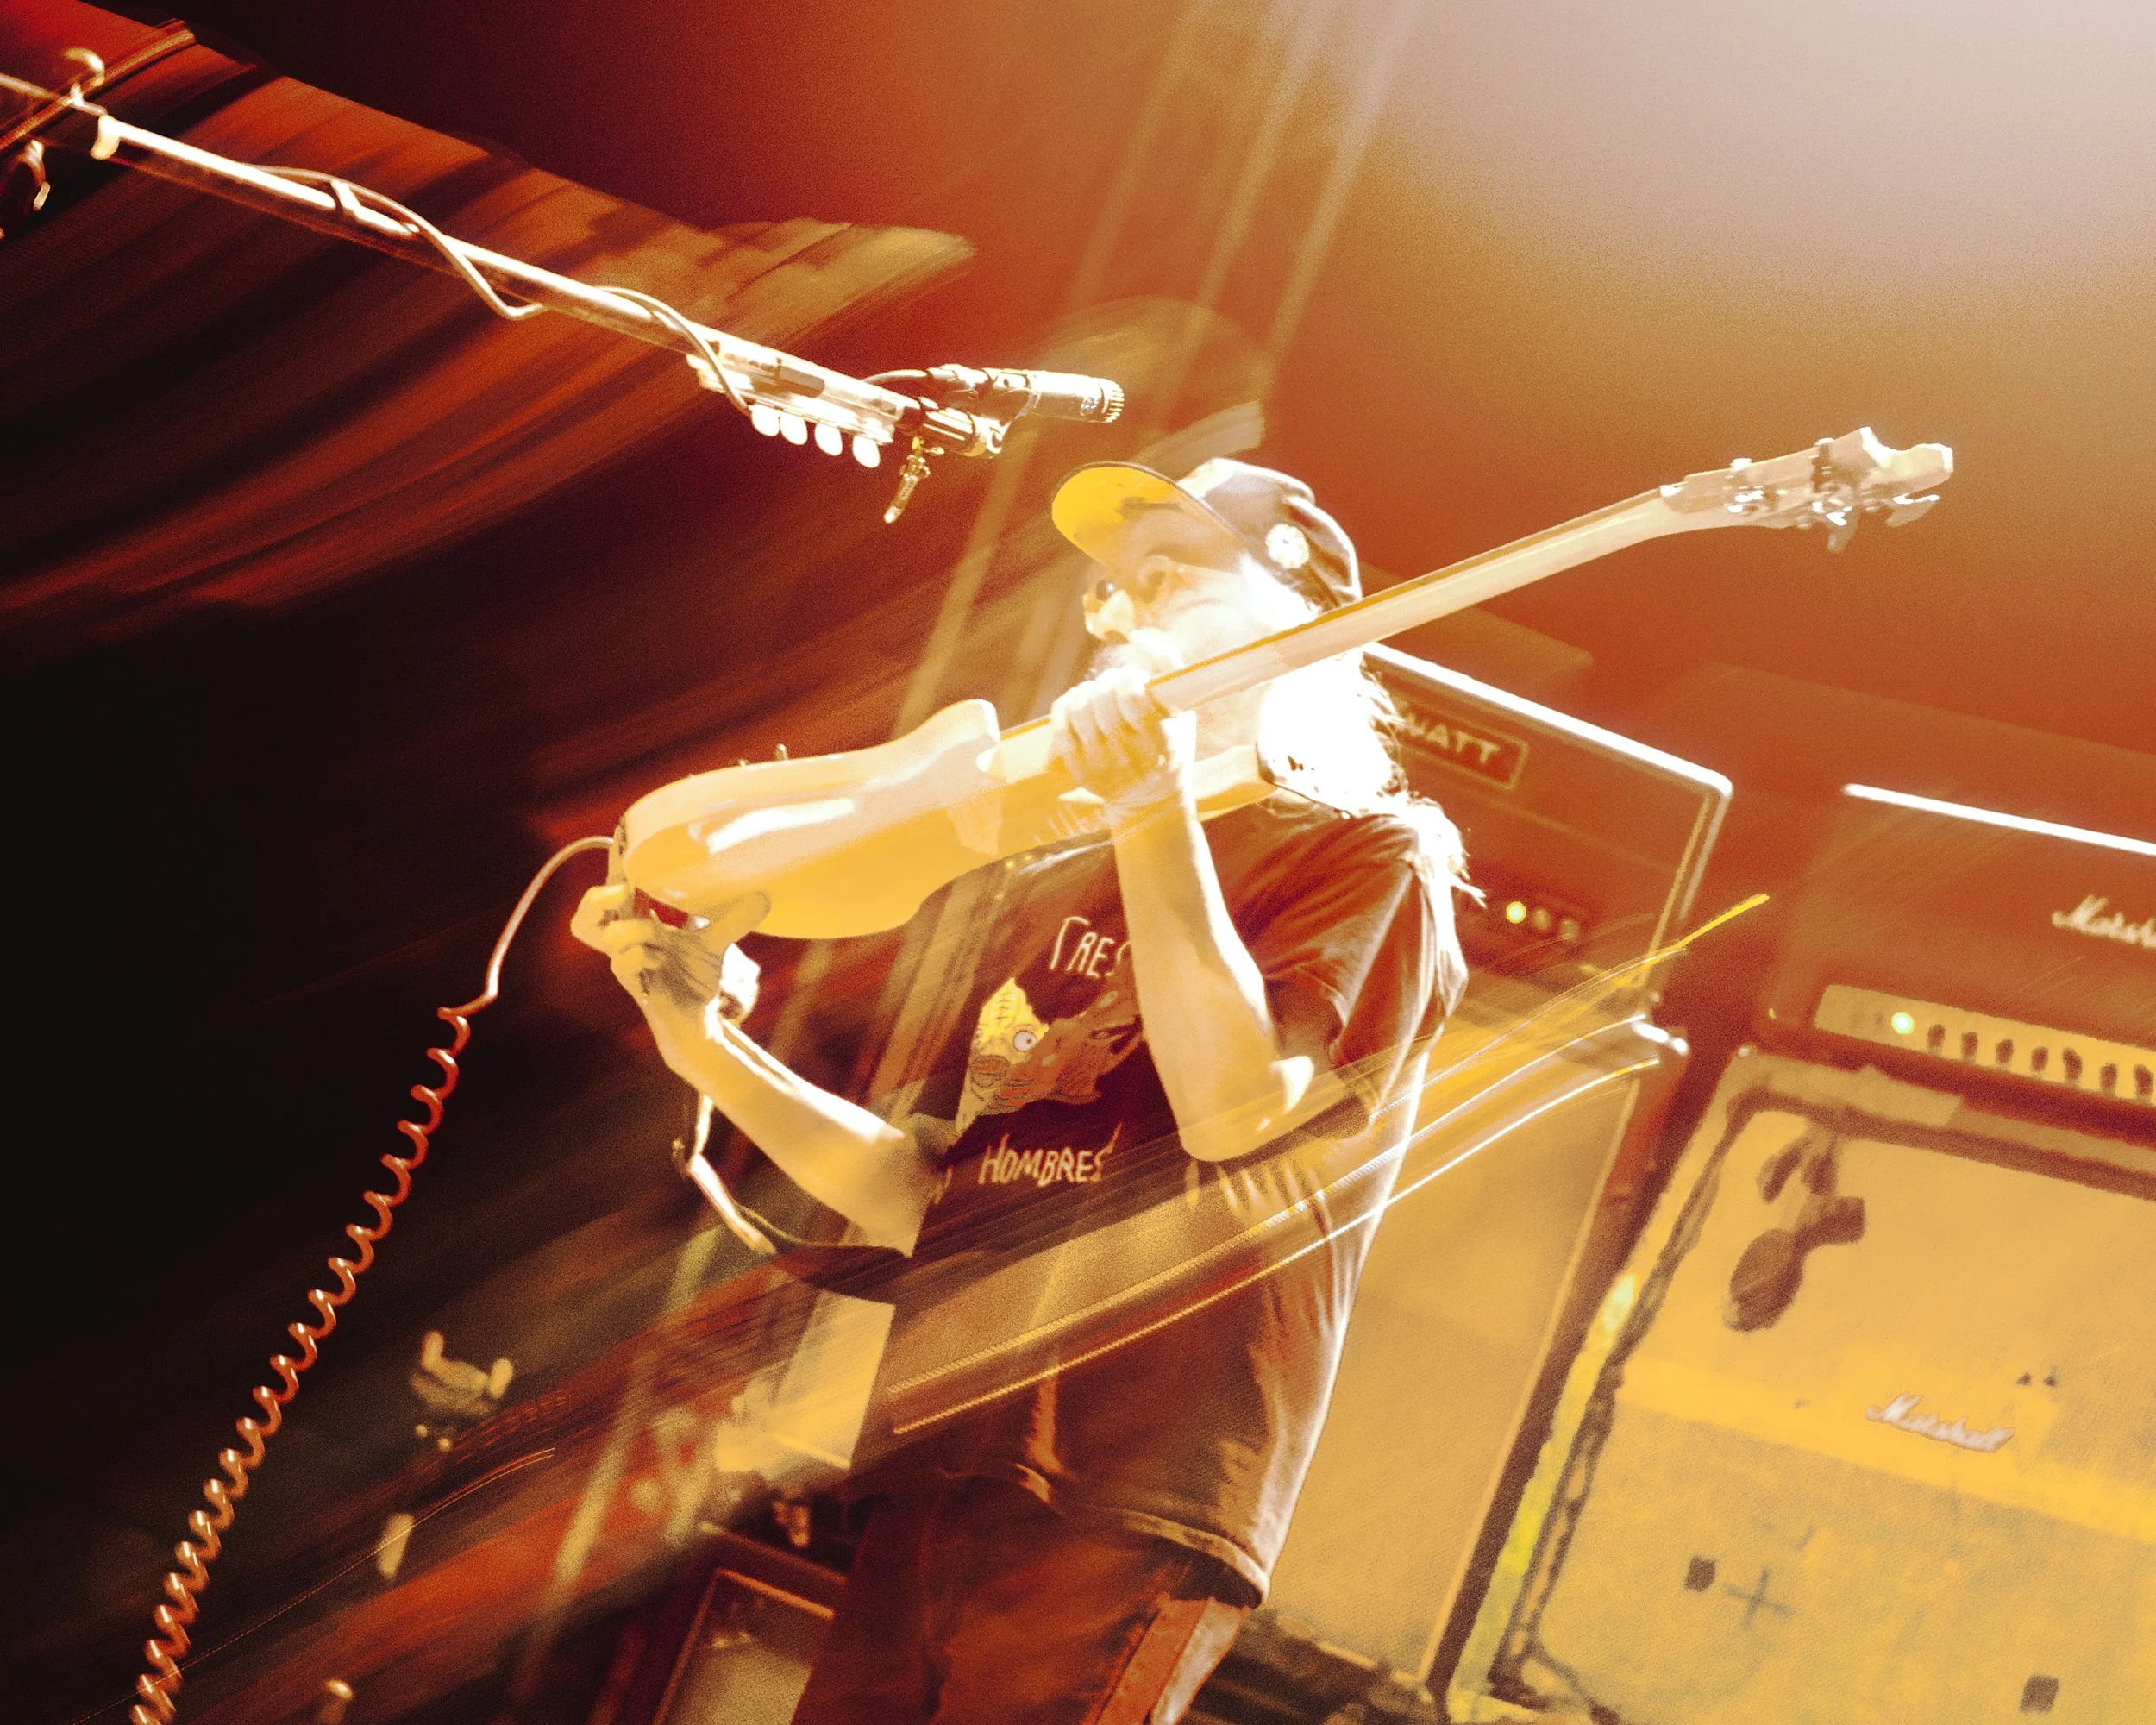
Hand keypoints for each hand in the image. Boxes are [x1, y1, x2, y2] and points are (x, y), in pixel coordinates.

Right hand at [572, 883, 767, 1020]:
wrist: (699, 1021)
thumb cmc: (694, 978)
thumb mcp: (716, 942)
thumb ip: (734, 919)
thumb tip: (764, 896)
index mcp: (639, 926)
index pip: (613, 892)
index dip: (614, 866)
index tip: (623, 837)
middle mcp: (627, 945)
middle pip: (583, 920)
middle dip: (595, 898)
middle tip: (624, 890)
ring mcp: (628, 967)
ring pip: (608, 938)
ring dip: (634, 929)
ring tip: (660, 937)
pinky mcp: (637, 988)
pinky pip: (623, 965)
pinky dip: (643, 956)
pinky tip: (661, 960)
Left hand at [1049, 630, 1195, 818]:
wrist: (1151, 799)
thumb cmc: (1171, 744)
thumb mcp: (1183, 710)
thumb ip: (1169, 668)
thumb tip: (1138, 634)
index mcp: (1163, 744)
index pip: (1133, 698)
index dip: (1127, 677)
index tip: (1131, 676)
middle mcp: (1133, 760)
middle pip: (1103, 703)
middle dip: (1106, 683)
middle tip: (1113, 683)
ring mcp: (1104, 769)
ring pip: (1080, 712)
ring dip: (1086, 692)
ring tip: (1096, 692)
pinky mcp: (1082, 774)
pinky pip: (1061, 730)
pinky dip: (1065, 707)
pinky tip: (1076, 703)